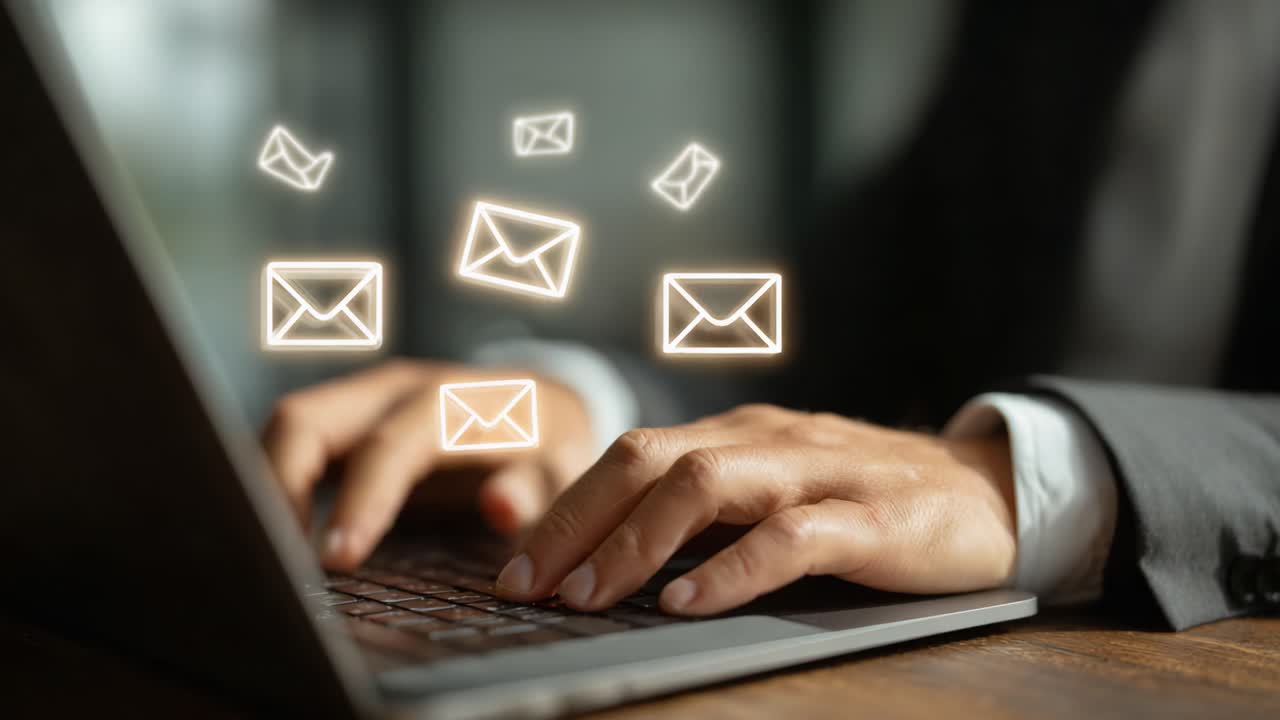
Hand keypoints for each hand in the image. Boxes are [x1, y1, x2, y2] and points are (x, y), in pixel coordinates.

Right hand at [262, 359, 596, 570]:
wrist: (543, 403)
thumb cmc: (549, 446)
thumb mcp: (562, 467)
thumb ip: (537, 487)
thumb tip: (502, 506)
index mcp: (453, 401)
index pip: (390, 444)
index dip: (360, 500)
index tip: (336, 560)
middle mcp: (396, 390)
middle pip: (306, 419)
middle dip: (276, 486)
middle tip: (277, 564)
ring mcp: (363, 400)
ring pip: (286, 429)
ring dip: (263, 486)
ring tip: (266, 557)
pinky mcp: (345, 421)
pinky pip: (292, 444)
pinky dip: (271, 486)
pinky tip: (273, 538)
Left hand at [494, 404, 1014, 614]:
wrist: (990, 488)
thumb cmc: (868, 499)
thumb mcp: (779, 495)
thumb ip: (712, 516)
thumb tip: (614, 563)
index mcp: (739, 434)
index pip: (631, 457)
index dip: (564, 509)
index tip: (512, 567)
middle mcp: (768, 440)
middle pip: (650, 460)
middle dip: (575, 523)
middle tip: (522, 586)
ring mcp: (820, 473)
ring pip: (708, 485)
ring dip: (636, 543)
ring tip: (587, 596)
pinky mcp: (873, 515)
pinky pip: (792, 537)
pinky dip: (732, 571)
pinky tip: (687, 603)